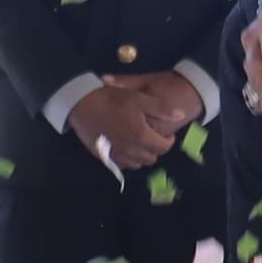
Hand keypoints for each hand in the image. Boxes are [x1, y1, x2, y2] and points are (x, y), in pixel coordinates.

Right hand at [68, 79, 182, 171]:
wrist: (80, 104)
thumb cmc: (111, 98)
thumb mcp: (138, 98)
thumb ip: (161, 109)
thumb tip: (180, 116)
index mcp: (141, 136)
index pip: (163, 147)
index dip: (168, 141)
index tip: (167, 133)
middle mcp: (130, 150)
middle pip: (151, 158)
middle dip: (156, 149)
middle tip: (153, 136)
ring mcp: (116, 155)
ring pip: (138, 163)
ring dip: (142, 155)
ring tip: (140, 141)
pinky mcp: (104, 156)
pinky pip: (122, 164)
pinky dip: (128, 158)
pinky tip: (125, 146)